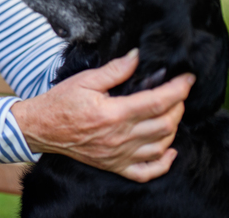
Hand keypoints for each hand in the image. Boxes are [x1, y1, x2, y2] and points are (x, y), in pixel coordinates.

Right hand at [10, 49, 194, 182]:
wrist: (41, 128)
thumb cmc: (61, 102)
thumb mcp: (85, 80)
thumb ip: (115, 70)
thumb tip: (137, 56)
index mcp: (113, 114)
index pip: (157, 102)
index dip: (177, 89)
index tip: (187, 78)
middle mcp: (119, 137)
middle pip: (165, 124)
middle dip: (179, 106)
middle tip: (179, 92)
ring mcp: (118, 155)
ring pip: (161, 145)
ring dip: (174, 128)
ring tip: (172, 112)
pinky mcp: (114, 166)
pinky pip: (147, 172)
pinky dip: (164, 163)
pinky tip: (169, 149)